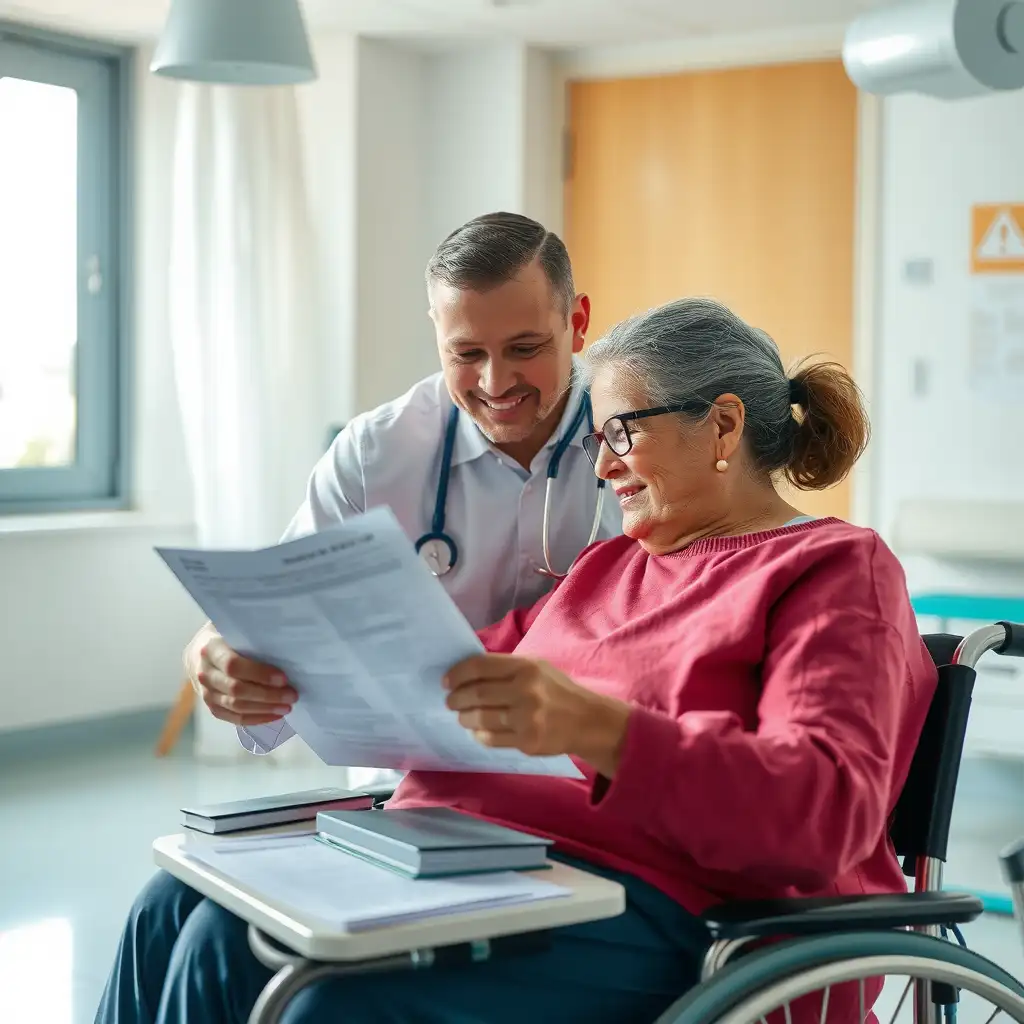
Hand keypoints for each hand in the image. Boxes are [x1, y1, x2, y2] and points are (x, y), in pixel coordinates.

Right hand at [193, 633, 297, 726]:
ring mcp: (206, 693)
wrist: (199, 655)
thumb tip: (286, 641)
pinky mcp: (212, 707)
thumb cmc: (227, 639)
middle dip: (268, 695)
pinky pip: (234, 718)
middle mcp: (205, 672)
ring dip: (265, 709)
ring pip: (236, 706)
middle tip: (292, 695)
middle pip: (236, 689)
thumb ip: (253, 634)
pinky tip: (275, 716)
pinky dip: (256, 719)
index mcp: (211, 649)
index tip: (283, 678)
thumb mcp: (235, 629)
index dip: (259, 673)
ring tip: (287, 707)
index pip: (233, 665)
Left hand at [444, 654, 630, 777]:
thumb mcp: (536, 668)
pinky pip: (492, 739)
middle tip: (450, 701)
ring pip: (481, 719)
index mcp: (525, 667)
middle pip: (477, 694)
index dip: (458, 674)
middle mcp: (525, 690)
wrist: (587, 721)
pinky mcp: (527, 742)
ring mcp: (526, 718)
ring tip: (462, 717)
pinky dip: (480, 735)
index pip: (480, 666)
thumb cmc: (557, 691)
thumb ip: (506, 669)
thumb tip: (468, 672)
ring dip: (465, 718)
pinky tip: (478, 731)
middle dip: (457, 699)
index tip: (446, 681)